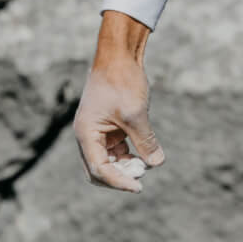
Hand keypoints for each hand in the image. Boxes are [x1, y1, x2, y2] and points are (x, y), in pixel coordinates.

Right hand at [74, 13, 165, 192]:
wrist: (119, 54)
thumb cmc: (122, 80)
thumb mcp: (136, 113)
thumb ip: (145, 141)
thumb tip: (156, 164)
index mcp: (86, 134)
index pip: (99, 170)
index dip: (118, 181)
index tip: (139, 187)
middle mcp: (87, 135)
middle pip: (99, 170)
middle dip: (120, 176)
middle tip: (142, 177)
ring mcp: (97, 131)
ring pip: (109, 161)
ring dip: (126, 166)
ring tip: (146, 164)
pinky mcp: (108, 126)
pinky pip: (116, 149)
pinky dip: (129, 154)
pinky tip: (144, 154)